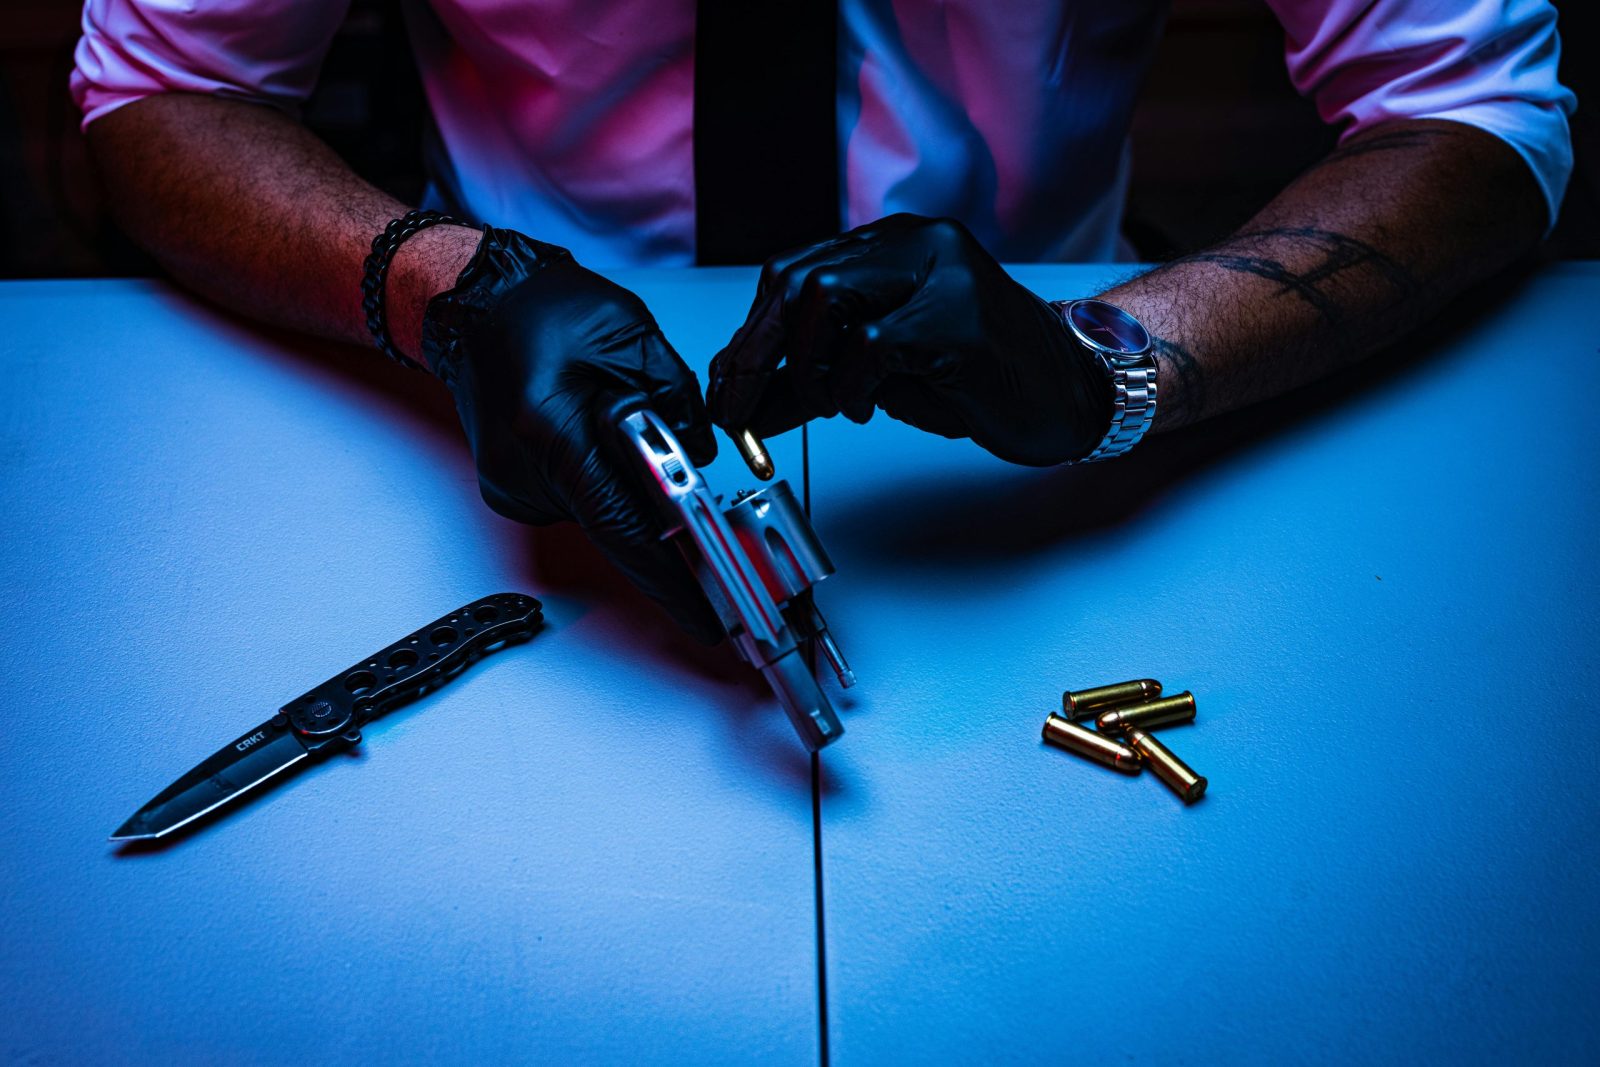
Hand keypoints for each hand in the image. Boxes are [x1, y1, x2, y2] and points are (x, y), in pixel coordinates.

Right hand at [421, 226, 721, 641]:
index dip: (671, 577)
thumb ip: (675, 401)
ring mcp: (510, 488)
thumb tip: (699, 458)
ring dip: (626, 487)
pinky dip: (600, 481)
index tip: (706, 614)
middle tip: (684, 484)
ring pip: (600, 513)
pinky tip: (591, 439)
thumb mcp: (631, 336)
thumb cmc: (542, 310)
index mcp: (548, 430)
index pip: (622, 527)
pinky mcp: (512, 492)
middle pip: (616, 523)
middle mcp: (520, 471)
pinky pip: (578, 502)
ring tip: (616, 427)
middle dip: (659, 510)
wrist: (476, 305)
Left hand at [706, 214, 1111, 465]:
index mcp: (895, 246)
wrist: (1075, 391)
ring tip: (827, 404)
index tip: (727, 384)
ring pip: (828, 298)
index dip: (748, 331)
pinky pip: (874, 344)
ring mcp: (943, 274)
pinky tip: (864, 406)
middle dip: (757, 351)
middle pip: (799, 279)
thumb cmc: (984, 376)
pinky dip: (850, 385)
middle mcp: (917, 243)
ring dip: (808, 367)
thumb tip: (746, 401)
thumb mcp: (882, 376)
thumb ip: (814, 378)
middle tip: (741, 406)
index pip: (793, 271)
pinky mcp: (961, 319)